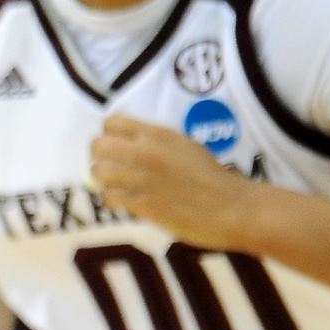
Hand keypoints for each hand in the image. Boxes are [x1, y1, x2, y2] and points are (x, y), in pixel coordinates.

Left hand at [89, 116, 251, 249]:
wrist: (232, 207)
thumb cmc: (212, 177)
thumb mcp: (183, 146)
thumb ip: (156, 142)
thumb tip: (130, 143)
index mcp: (157, 134)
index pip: (111, 123)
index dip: (108, 135)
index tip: (115, 146)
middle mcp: (145, 152)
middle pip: (98, 145)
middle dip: (99, 156)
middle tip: (110, 167)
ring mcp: (142, 178)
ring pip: (98, 171)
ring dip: (103, 179)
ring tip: (116, 186)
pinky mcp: (142, 204)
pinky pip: (110, 197)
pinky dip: (112, 199)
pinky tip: (124, 202)